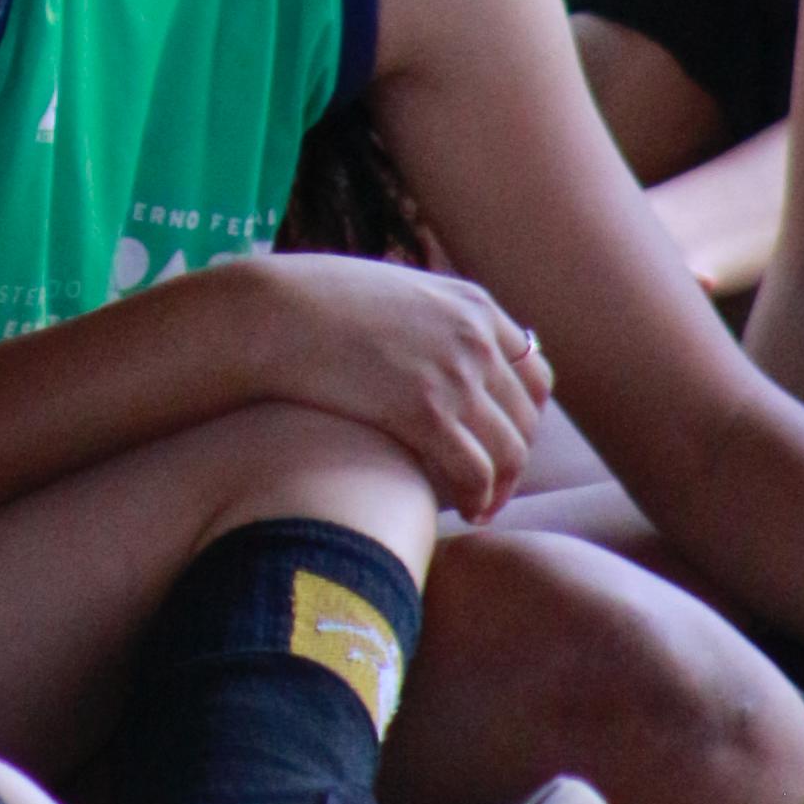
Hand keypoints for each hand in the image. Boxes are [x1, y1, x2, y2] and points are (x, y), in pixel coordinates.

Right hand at [251, 257, 552, 519]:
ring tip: (479, 508)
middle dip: (514, 457)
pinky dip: (476, 498)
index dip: (525, 416)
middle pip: (527, 416)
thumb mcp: (390, 292)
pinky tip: (462, 510)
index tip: (504, 442)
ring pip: (510, 450)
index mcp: (472, 305)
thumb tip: (426, 350)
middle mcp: (475, 338)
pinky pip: (475, 472)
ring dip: (500, 488)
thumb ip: (425, 319)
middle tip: (492, 487)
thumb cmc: (310, 302)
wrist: (270, 311)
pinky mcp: (427, 413)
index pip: (533, 371)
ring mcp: (455, 375)